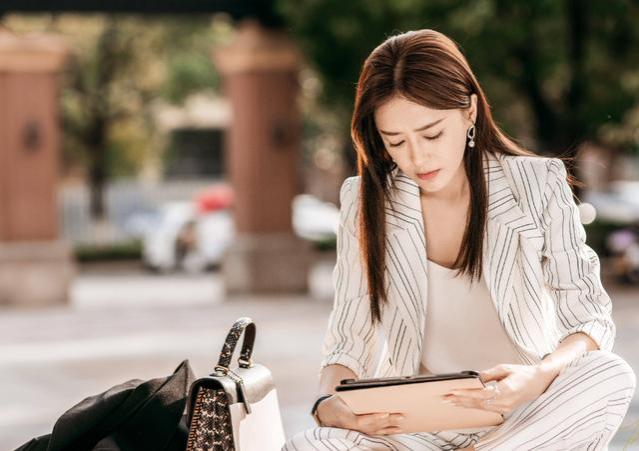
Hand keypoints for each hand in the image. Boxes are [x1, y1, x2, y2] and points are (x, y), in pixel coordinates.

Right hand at [316, 395, 405, 434]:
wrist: (327, 413)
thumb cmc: (337, 402)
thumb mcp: (340, 396)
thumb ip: (352, 394)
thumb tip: (367, 388)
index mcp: (345, 417)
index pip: (361, 421)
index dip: (374, 418)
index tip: (385, 413)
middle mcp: (353, 428)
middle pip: (373, 426)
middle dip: (387, 421)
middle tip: (401, 415)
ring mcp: (359, 432)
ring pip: (377, 431)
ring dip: (390, 426)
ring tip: (402, 420)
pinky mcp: (364, 433)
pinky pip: (377, 433)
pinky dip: (388, 431)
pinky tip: (398, 428)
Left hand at [442, 363, 556, 416]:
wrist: (539, 383)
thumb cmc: (523, 373)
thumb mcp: (504, 368)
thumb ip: (488, 374)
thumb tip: (474, 378)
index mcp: (506, 390)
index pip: (481, 394)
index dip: (466, 393)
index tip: (454, 391)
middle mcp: (506, 401)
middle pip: (479, 403)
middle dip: (461, 400)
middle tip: (446, 398)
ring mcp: (506, 407)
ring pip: (481, 407)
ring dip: (465, 404)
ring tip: (451, 402)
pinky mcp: (505, 409)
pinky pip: (486, 408)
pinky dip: (473, 405)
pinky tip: (464, 404)